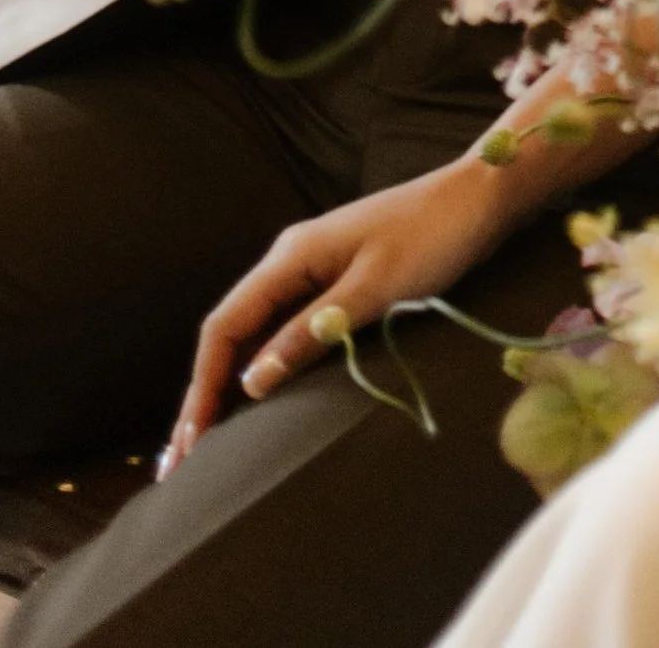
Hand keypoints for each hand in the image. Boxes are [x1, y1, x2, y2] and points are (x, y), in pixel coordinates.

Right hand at [163, 155, 514, 469]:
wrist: (478, 198)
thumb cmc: (432, 237)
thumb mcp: (372, 290)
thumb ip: (312, 333)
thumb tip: (251, 382)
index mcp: (290, 258)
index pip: (225, 328)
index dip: (203, 386)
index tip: (190, 441)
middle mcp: (290, 262)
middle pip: (231, 334)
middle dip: (204, 394)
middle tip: (180, 459)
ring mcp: (312, 271)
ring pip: (255, 334)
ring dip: (230, 385)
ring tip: (205, 442)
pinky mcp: (335, 282)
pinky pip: (284, 330)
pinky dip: (264, 368)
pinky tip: (258, 397)